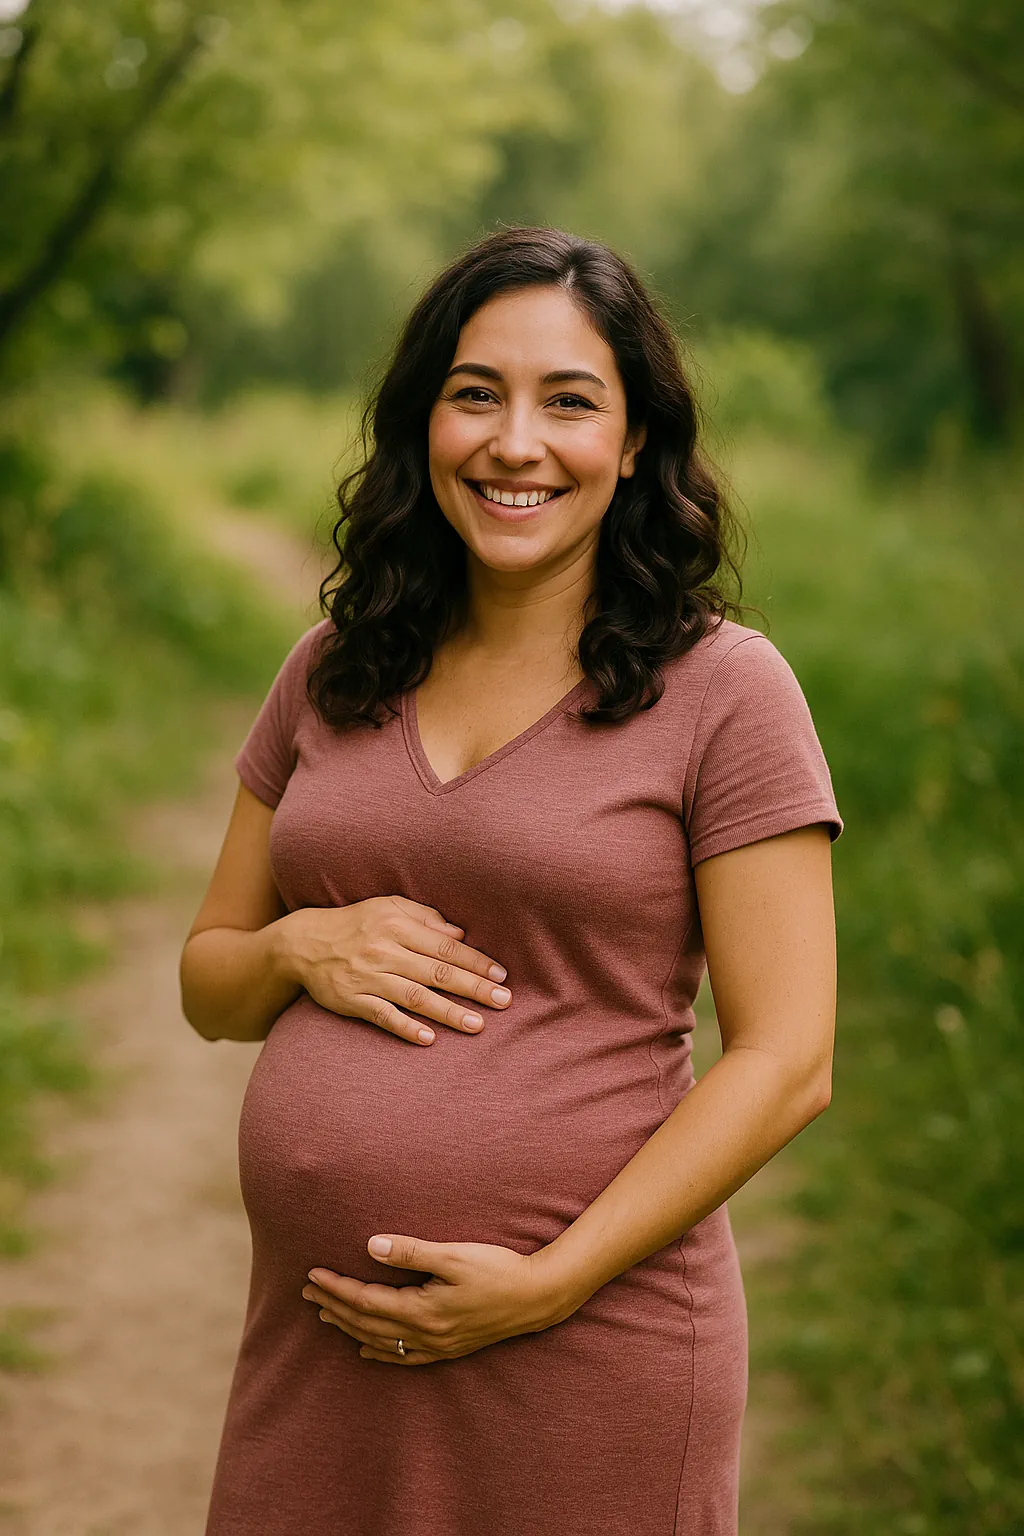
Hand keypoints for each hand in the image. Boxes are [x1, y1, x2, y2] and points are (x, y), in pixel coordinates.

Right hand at [278, 895, 510, 1045]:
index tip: (501, 976)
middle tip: (503, 1001)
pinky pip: (382, 1015)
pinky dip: (405, 1027)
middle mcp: (385, 950)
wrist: (304, 942)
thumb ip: (425, 917)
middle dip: (472, 987)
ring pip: (414, 996)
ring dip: (448, 1012)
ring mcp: (367, 976)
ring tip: (477, 1025)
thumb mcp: (389, 907)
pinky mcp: (351, 999)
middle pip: (436, 971)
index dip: (475, 961)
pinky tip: (428, 1039)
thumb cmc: (356, 922)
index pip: (446, 946)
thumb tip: (460, 933)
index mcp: (398, 925)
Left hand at [301, 1233, 579, 1365]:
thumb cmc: (498, 1269)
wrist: (537, 1297)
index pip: (367, 1300)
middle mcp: (424, 1334)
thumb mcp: (454, 1255)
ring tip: (327, 1316)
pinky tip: (367, 1350)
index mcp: (422, 1310)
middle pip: (367, 1323)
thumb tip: (371, 1245)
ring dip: (351, 1328)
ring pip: (381, 1341)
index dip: (337, 1288)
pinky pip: (404, 1357)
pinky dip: (380, 1353)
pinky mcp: (449, 1348)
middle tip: (307, 1293)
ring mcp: (437, 1345)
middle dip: (336, 1307)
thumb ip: (412, 1251)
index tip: (313, 1275)